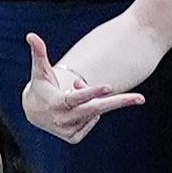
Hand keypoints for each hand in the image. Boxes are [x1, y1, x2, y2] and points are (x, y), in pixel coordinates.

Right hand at [22, 33, 142, 144]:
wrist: (34, 111)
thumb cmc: (41, 85)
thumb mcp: (39, 70)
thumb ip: (38, 52)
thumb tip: (31, 35)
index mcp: (57, 102)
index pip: (77, 98)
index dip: (92, 91)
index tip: (109, 86)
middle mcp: (62, 119)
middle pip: (95, 109)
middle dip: (119, 102)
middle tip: (140, 98)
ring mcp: (68, 130)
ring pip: (95, 114)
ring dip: (95, 100)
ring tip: (79, 92)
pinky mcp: (72, 137)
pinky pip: (91, 123)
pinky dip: (91, 115)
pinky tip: (82, 108)